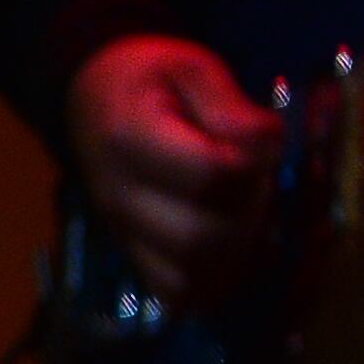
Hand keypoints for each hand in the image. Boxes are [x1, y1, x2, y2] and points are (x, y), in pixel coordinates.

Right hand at [65, 33, 279, 308]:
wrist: (93, 102)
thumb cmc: (150, 82)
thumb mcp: (191, 68)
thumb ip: (231, 106)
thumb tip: (270, 146)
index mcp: (128, 139)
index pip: (211, 176)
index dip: (254, 164)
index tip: (261, 142)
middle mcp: (120, 198)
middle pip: (205, 238)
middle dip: (252, 213)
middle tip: (258, 180)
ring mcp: (125, 236)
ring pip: (198, 279)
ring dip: (242, 252)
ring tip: (248, 210)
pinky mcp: (137, 261)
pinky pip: (184, 296)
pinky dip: (219, 281)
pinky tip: (233, 244)